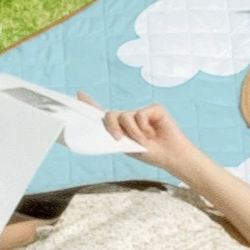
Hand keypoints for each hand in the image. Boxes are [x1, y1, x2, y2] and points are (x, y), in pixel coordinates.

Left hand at [77, 91, 196, 174]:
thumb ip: (115, 134)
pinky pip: (140, 114)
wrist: (170, 155)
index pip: (103, 114)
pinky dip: (143, 127)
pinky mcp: (154, 108)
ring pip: (125, 116)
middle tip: (119, 138)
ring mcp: (142, 112)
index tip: (79, 93)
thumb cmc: (150, 152)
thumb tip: (104, 122)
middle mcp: (130, 117)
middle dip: (112, 126)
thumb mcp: (127, 146)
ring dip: (132, 131)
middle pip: (111, 114)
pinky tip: (152, 132)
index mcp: (121, 127)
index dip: (91, 104)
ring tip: (144, 140)